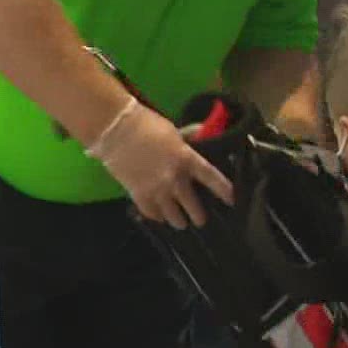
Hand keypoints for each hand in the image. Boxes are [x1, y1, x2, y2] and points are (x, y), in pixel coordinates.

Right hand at [87, 102, 234, 228]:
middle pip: (193, 206)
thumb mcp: (174, 131)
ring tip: (180, 223)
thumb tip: (204, 133)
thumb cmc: (146, 124)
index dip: (224, 191)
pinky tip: (160, 217)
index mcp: (186, 159)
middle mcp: (175, 179)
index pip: (212, 178)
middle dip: (199, 216)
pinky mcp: (138, 195)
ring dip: (179, 221)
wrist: (115, 129)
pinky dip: (157, 217)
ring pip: (173, 216)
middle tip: (200, 220)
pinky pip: (152, 214)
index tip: (232, 201)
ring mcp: (156, 189)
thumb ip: (189, 139)